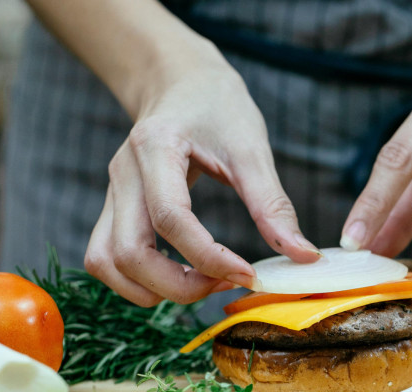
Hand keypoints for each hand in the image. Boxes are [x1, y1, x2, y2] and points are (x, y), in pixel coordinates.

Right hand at [85, 53, 319, 306]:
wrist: (180, 81)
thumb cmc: (216, 105)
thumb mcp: (251, 148)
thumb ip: (273, 205)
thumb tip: (305, 256)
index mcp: (155, 148)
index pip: (170, 218)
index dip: (209, 256)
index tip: (248, 274)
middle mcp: (123, 173)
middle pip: (128, 252)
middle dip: (178, 286)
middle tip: (225, 284)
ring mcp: (112, 192)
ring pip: (107, 262)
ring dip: (152, 289)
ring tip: (202, 284)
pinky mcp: (113, 208)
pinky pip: (107, 258)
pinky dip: (138, 280)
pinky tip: (180, 276)